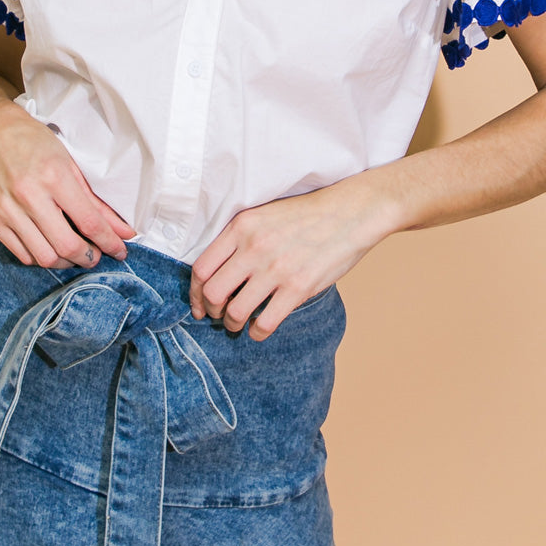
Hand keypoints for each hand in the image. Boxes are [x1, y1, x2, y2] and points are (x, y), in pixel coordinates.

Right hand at [0, 101, 135, 268]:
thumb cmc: (33, 142)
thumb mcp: (71, 164)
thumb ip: (96, 202)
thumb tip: (122, 230)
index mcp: (54, 176)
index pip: (89, 222)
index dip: (110, 243)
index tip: (120, 250)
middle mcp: (29, 195)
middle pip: (67, 246)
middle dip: (89, 258)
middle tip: (97, 255)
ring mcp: (8, 210)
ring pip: (45, 257)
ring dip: (66, 262)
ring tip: (75, 253)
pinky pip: (23, 254)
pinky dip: (42, 257)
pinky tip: (51, 246)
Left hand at [189, 174, 395, 340]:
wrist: (350, 213)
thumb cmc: (307, 214)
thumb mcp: (264, 214)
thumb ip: (240, 238)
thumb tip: (219, 271)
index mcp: (242, 227)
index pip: (201, 268)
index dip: (195, 293)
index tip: (199, 305)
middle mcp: (254, 248)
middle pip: (213, 293)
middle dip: (211, 311)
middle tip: (218, 316)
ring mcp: (276, 269)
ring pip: (235, 312)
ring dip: (232, 324)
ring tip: (239, 324)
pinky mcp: (297, 287)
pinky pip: (265, 322)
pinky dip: (257, 332)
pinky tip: (260, 330)